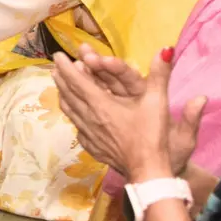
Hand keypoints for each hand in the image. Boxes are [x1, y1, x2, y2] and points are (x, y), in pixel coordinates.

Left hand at [50, 44, 182, 181]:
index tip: (57, 55)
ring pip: (70, 110)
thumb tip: (165, 48)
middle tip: (55, 65)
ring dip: (63, 94)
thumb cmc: (152, 136)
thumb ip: (161, 74)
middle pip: (70, 94)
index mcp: (101, 104)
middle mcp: (90, 118)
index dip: (67, 67)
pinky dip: (71, 113)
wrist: (147, 172)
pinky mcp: (92, 146)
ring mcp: (89, 134)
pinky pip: (76, 125)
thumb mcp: (158, 102)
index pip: (78, 81)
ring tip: (59, 84)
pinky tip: (73, 112)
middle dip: (62, 77)